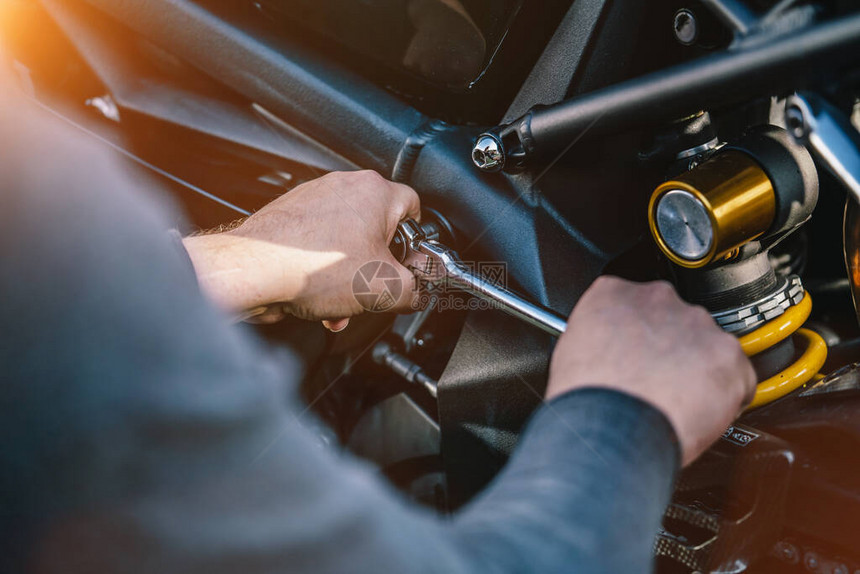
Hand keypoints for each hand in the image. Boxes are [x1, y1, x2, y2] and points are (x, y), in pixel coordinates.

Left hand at [182, 171, 420, 324]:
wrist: (254, 272)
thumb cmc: (311, 266)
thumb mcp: (385, 289)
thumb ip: (413, 290)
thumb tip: (414, 293)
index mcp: (374, 192)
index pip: (414, 208)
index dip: (416, 241)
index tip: (410, 264)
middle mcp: (343, 188)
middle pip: (376, 231)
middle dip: (375, 269)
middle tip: (373, 291)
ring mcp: (313, 201)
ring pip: (346, 244)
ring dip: (348, 279)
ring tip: (340, 305)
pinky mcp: (289, 219)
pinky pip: (318, 248)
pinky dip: (322, 274)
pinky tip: (318, 300)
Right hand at [547, 276, 755, 465]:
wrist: (613, 428)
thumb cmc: (588, 398)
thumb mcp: (572, 351)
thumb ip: (598, 337)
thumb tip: (609, 352)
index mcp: (614, 292)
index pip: (633, 302)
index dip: (638, 334)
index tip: (637, 352)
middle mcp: (659, 298)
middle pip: (675, 320)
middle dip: (672, 348)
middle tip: (657, 380)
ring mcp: (697, 324)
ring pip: (708, 345)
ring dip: (699, 370)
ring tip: (677, 402)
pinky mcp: (730, 355)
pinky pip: (738, 375)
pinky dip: (727, 396)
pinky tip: (700, 413)